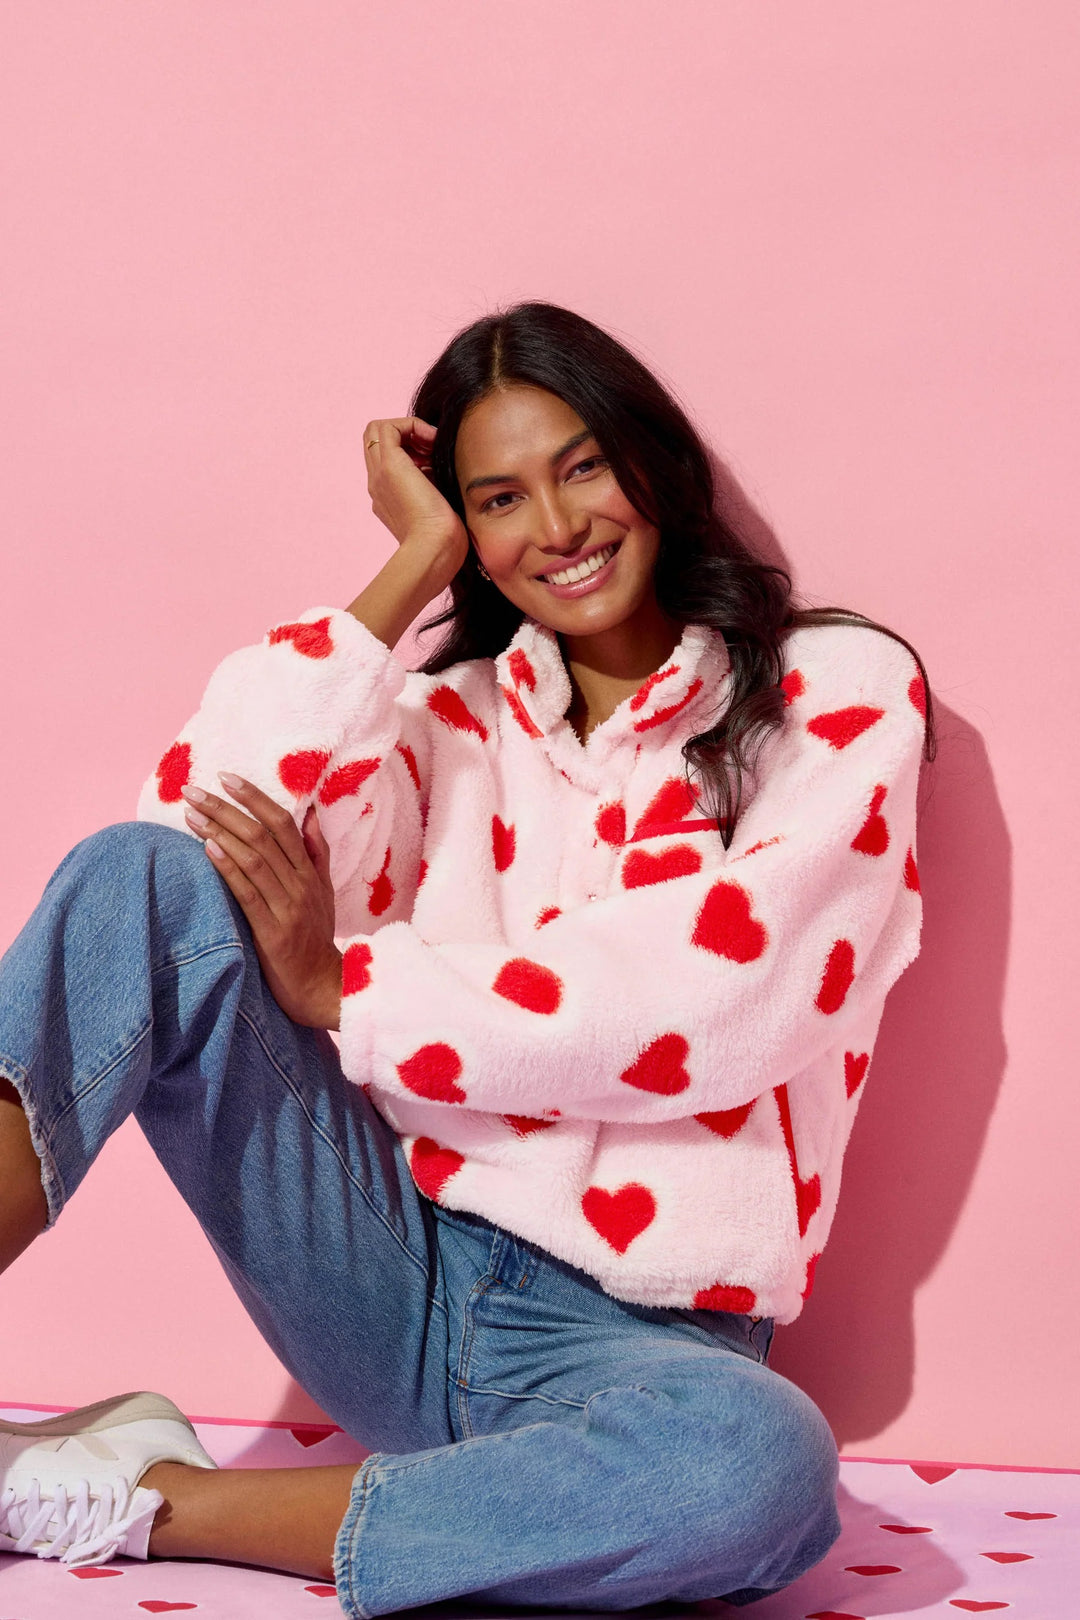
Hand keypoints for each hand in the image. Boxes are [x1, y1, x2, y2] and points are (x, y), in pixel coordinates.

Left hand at [179, 775, 342, 1029]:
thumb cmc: (316, 937)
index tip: (226, 777)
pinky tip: (208, 849)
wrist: (322, 987)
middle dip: (225, 808)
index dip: (255, 797)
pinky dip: (228, 868)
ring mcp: (287, 907)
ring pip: (253, 859)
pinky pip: (248, 893)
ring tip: (191, 814)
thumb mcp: (324, 891)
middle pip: (262, 835)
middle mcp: (300, 884)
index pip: (283, 823)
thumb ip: (316, 852)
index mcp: (310, 872)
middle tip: (193, 790)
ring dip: (219, 832)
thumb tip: (311, 813)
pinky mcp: (273, 931)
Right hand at [363, 415, 469, 575]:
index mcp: (387, 496)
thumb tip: (446, 467)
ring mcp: (379, 475)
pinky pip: (388, 427)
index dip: (409, 447)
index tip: (433, 458)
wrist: (435, 551)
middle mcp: (377, 484)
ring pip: (377, 430)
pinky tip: (433, 442)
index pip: (387, 457)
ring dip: (408, 429)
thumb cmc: (445, 539)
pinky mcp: (389, 466)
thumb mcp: (440, 507)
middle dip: (405, 434)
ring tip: (432, 445)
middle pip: (376, 440)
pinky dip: (412, 425)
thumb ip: (435, 486)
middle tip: (431, 448)